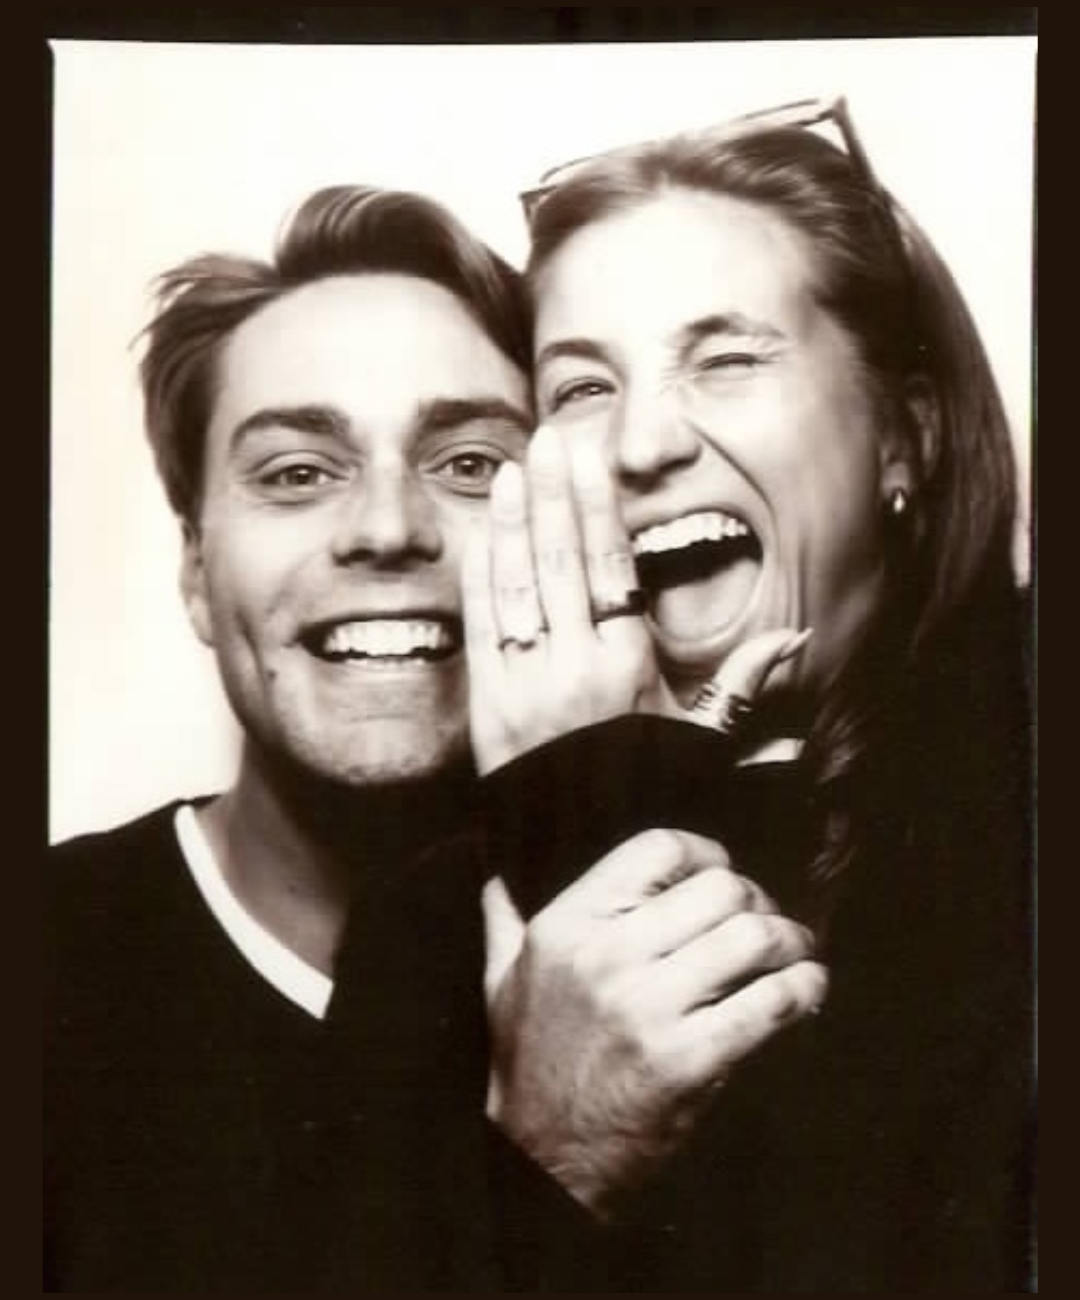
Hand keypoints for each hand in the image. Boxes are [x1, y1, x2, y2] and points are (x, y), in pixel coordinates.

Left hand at [463, 424, 809, 773]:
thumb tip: (793, 639)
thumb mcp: (701, 742)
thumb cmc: (647, 792)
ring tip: (512, 468)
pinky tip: (481, 533)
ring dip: (512, 521)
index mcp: (628, 666)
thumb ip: (741, 686)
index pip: (611, 565)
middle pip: (562, 560)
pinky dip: (480, 576)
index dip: (597, 504)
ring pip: (517, 584)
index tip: (589, 457)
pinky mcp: (486, 707)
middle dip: (553, 492)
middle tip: (548, 437)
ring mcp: (524, 686)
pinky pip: (480, 626)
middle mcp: (575, 668)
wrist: (583, 858)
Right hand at [483, 828, 828, 1217]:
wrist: (538, 1158)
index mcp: (566, 926)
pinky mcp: (687, 1061)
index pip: (657, 849)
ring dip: (789, 941)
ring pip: (752, 937)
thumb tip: (495, 872)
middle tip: (766, 921)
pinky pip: (769, 1003)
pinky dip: (803, 988)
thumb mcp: (500, 979)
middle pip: (719, 888)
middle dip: (758, 900)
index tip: (722, 871)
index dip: (705, 852)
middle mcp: (606, 957)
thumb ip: (503, 918)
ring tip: (793, 953)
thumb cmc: (528, 1062)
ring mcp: (646, 1009)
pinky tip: (806, 988)